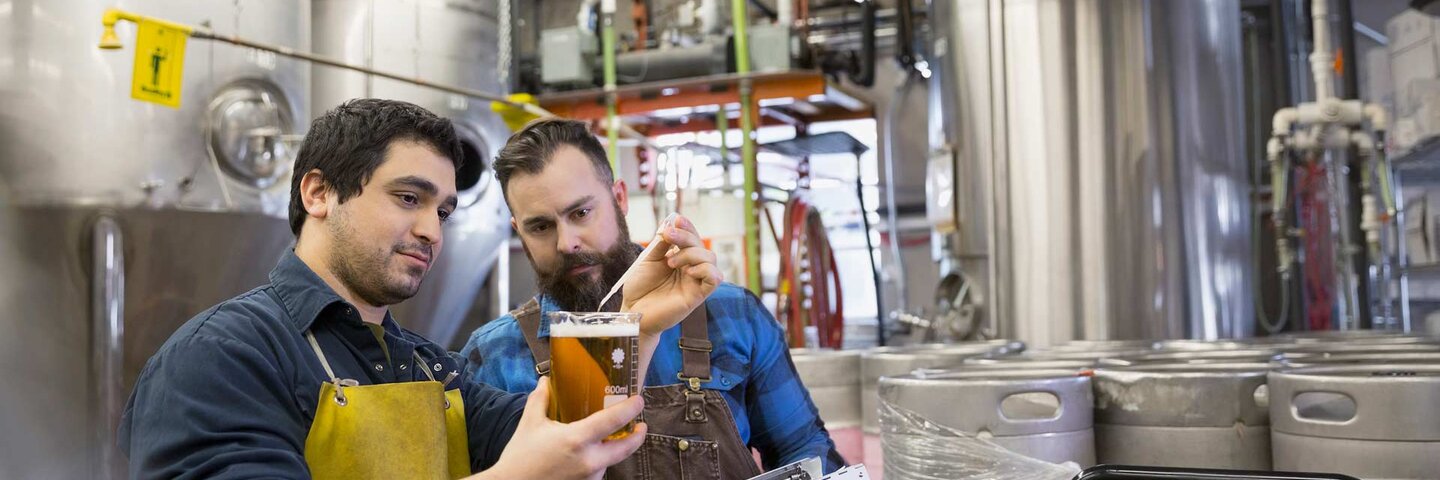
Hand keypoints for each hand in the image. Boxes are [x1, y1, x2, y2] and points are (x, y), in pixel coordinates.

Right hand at [474, 378, 646, 479]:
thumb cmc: (520, 456)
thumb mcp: (530, 423)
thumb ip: (541, 399)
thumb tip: (546, 380)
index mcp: (577, 439)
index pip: (614, 420)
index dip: (631, 408)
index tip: (639, 400)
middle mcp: (589, 461)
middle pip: (626, 448)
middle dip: (638, 436)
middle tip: (640, 425)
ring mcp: (589, 477)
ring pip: (610, 460)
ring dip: (611, 449)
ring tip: (605, 438)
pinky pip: (598, 471)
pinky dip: (597, 462)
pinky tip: (587, 454)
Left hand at [620, 215, 721, 335]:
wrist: (632, 311)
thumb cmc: (639, 288)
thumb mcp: (648, 260)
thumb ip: (661, 244)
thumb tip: (670, 225)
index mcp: (680, 259)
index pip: (692, 238)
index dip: (688, 227)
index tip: (677, 219)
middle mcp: (690, 269)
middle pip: (701, 246)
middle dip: (686, 236)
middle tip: (668, 236)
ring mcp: (694, 282)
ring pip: (711, 258)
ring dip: (692, 253)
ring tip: (671, 262)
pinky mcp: (697, 296)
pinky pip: (714, 279)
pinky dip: (706, 270)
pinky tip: (688, 271)